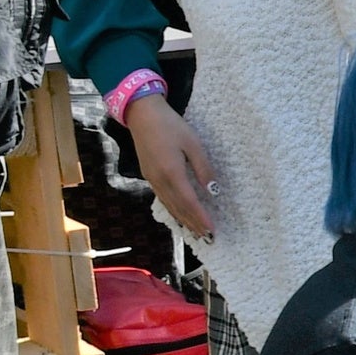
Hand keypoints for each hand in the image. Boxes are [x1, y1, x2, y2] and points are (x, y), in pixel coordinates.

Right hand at [125, 90, 217, 239]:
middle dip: (193, 223)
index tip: (212, 230)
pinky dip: (173, 210)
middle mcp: (159, 180)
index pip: (189, 201)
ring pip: (169, 205)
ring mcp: (151, 179)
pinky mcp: (149, 175)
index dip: (201, 217)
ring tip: (196, 232)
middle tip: (207, 238)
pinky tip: (179, 215)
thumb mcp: (193, 143)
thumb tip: (213, 190)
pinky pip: (162, 198)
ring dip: (183, 219)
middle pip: (178, 208)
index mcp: (172, 172)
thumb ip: (203, 168)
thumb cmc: (171, 126)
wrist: (142, 116)